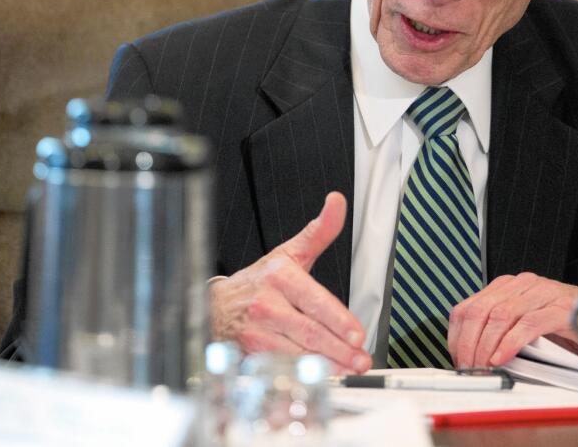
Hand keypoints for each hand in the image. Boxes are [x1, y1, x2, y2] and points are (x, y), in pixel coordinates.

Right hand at [210, 192, 370, 372]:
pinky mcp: (251, 352)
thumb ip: (319, 232)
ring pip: (297, 353)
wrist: (216, 306)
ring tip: (349, 369)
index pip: (314, 300)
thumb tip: (337, 202)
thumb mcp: (289, 253)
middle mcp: (267, 304)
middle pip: (309, 331)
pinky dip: (304, 374)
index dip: (338, 319)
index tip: (357, 334)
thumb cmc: (258, 282)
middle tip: (361, 359)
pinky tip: (322, 376)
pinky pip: (282, 366)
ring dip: (327, 364)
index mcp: (280, 277)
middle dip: (339, 349)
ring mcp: (257, 331)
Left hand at [447, 272, 577, 367]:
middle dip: (468, 344)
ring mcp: (542, 293)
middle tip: (468, 369)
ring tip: (483, 367)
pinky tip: (502, 358)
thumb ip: (503, 333)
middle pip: (479, 311)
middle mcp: (523, 284)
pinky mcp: (561, 309)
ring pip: (499, 316)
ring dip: (485, 346)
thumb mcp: (528, 327)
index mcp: (509, 287)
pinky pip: (528, 324)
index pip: (467, 307)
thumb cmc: (571, 326)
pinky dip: (510, 343)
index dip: (456, 336)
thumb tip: (474, 358)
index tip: (457, 360)